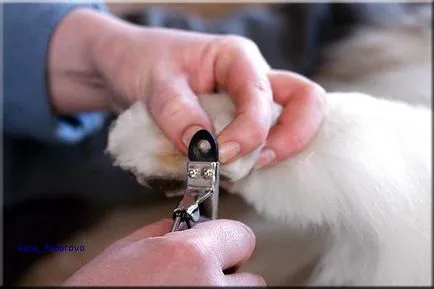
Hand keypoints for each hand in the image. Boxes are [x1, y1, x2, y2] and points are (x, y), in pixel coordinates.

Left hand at [48, 8, 324, 167]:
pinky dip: (250, 163)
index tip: (220, 156)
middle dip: (291, 138)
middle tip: (259, 163)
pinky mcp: (237, 125)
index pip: (264, 96)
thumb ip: (180, 115)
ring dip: (271, 154)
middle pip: (305, 103)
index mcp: (237, 58)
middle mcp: (252, 79)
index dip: (250, 132)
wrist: (126, 68)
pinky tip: (226, 173)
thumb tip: (205, 150)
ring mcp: (248, 103)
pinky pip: (259, 145)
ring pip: (288, 126)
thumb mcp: (155, 83)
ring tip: (236, 172)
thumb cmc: (142, 61)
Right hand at [62, 219, 264, 285]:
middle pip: (251, 277)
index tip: (218, 245)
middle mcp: (210, 287)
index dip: (227, 239)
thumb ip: (162, 233)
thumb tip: (183, 224)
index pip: (242, 237)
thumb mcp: (123, 251)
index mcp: (190, 256)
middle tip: (199, 277)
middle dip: (227, 274)